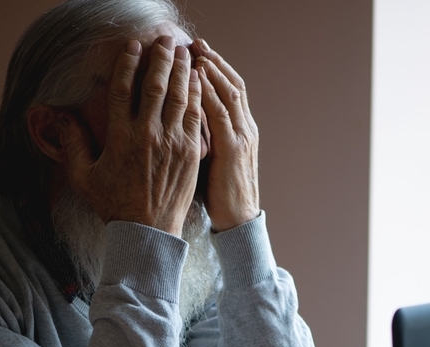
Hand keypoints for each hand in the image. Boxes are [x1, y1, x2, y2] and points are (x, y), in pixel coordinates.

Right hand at [62, 37, 202, 236]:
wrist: (148, 231)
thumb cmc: (113, 204)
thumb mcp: (83, 176)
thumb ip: (72, 143)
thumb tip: (58, 116)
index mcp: (121, 138)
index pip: (123, 90)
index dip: (127, 64)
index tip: (132, 47)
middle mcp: (149, 135)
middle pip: (156, 86)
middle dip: (160, 58)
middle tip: (163, 39)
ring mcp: (174, 142)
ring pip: (179, 96)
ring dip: (182, 70)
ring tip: (183, 50)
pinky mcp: (192, 152)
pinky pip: (196, 116)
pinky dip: (196, 94)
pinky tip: (197, 80)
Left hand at [193, 39, 260, 231]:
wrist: (238, 220)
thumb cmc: (221, 194)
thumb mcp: (214, 158)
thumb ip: (205, 136)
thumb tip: (184, 118)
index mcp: (241, 130)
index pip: (230, 90)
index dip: (215, 69)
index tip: (198, 52)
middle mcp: (245, 128)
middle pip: (231, 83)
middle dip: (213, 61)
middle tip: (196, 42)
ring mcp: (241, 136)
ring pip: (229, 92)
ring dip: (212, 70)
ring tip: (196, 52)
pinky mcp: (232, 148)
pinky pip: (220, 113)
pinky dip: (208, 93)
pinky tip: (196, 79)